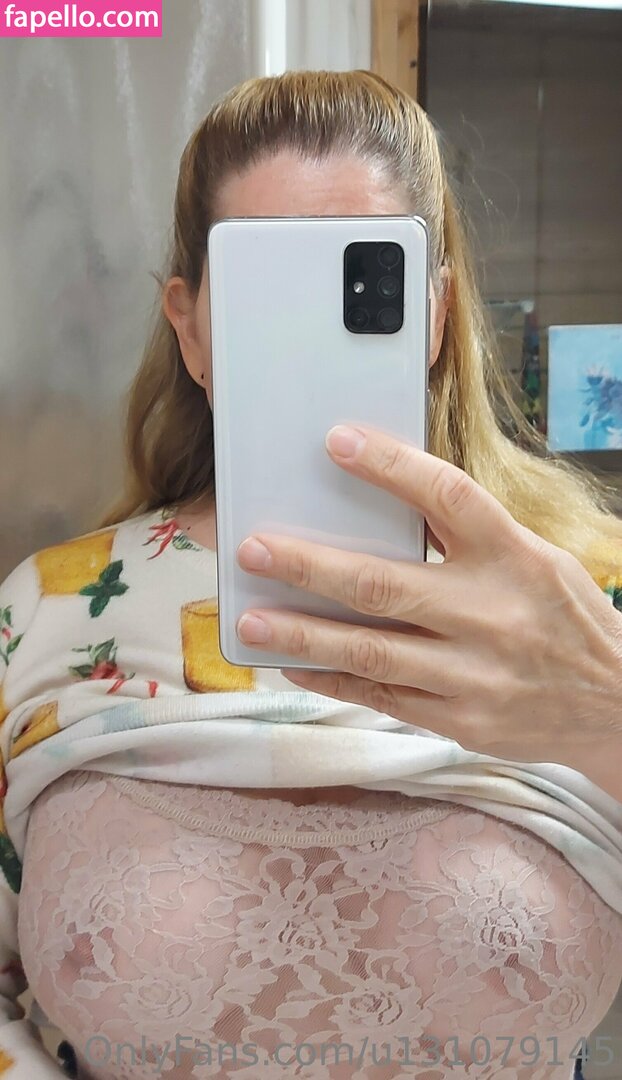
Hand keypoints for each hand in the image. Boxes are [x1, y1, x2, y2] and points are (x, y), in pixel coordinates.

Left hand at [235, 424, 621, 768]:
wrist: (616, 706)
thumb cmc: (566, 619)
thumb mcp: (535, 560)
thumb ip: (469, 540)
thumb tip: (382, 514)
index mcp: (515, 557)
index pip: (447, 496)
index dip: (390, 466)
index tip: (336, 441)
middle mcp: (492, 613)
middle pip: (385, 583)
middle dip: (309, 565)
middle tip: (253, 549)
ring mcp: (474, 674)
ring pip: (371, 649)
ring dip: (302, 632)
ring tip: (251, 618)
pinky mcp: (461, 719)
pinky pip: (382, 696)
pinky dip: (332, 677)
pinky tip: (293, 662)